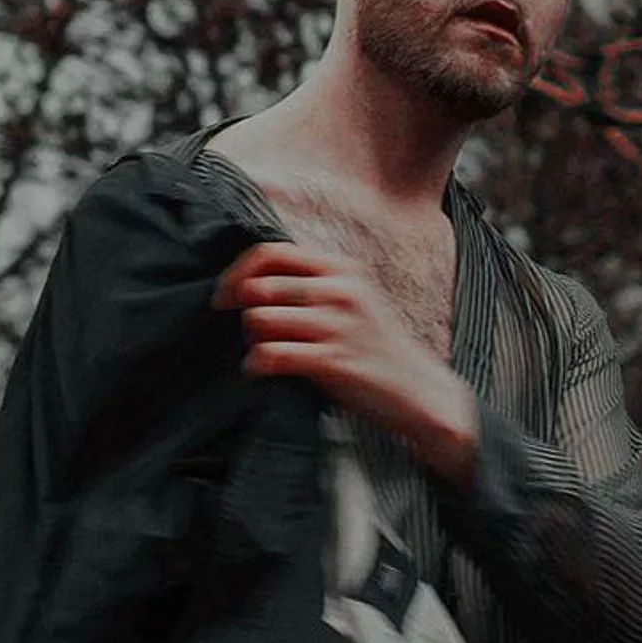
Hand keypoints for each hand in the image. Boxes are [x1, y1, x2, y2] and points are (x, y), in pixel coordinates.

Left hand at [211, 242, 467, 454]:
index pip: (271, 253)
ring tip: (263, 352)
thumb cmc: (374, 346)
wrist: (417, 389)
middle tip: (250, 333)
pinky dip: (256, 363)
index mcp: (341, 269)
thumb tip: (247, 285)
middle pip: (259, 287)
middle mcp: (340, 291)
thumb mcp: (350, 300)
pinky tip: (260, 370)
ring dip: (251, 339)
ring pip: (260, 319)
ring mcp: (338, 325)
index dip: (237, 273)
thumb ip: (310, 285)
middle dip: (242, 312)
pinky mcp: (334, 361)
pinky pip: (271, 354)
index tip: (224, 296)